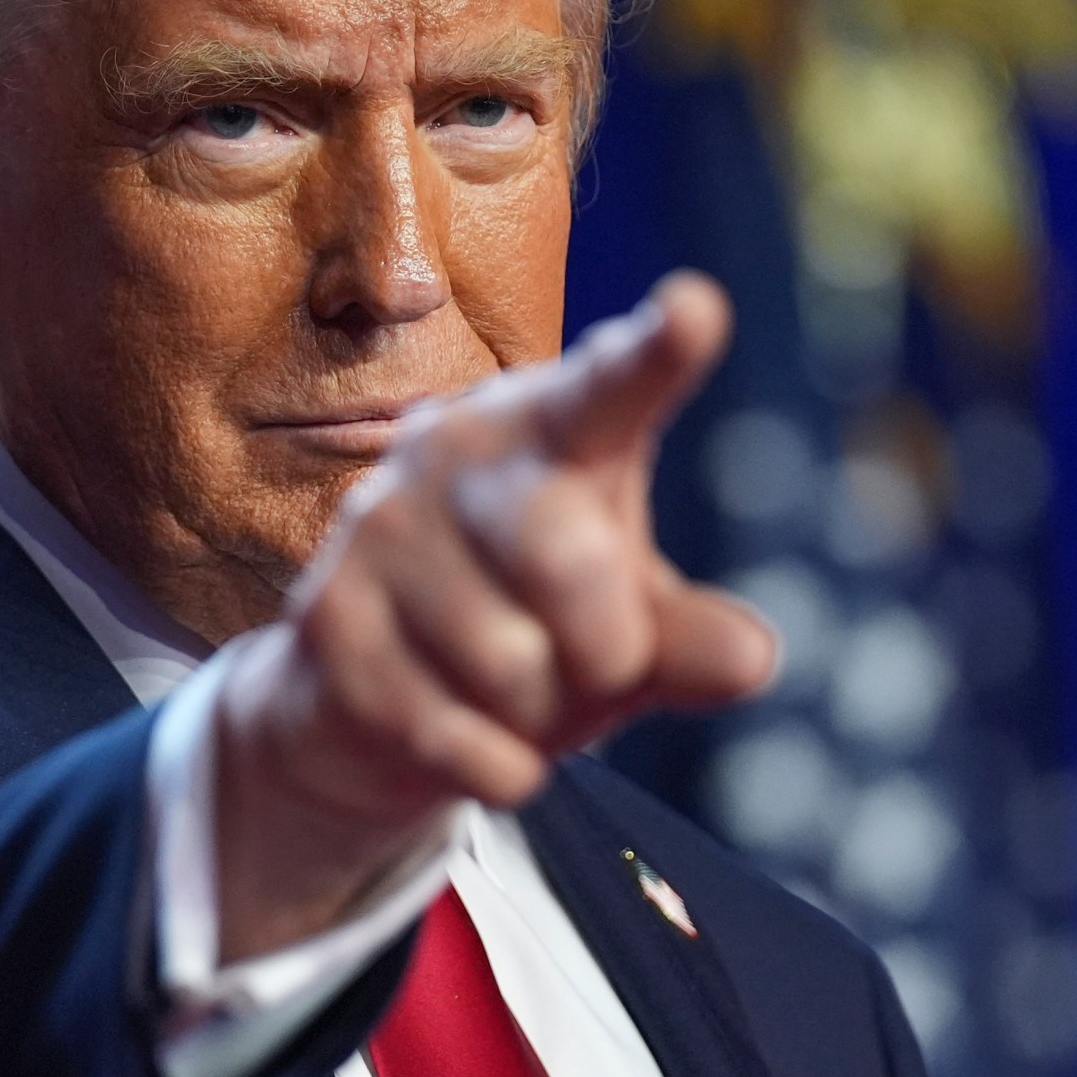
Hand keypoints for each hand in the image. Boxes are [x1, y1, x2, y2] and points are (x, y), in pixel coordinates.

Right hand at [209, 271, 778, 960]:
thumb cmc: (532, 635)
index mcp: (550, 425)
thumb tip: (750, 656)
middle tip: (594, 662)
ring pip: (511, 664)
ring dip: (537, 713)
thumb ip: (690, 638)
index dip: (655, 356)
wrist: (364, 707)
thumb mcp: (629, 631)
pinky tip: (469, 738)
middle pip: (569, 559)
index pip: (610, 389)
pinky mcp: (326, 620)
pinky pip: (454, 733)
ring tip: (505, 687)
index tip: (695, 311)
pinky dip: (494, 765)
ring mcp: (378, 528)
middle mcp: (455, 450)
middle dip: (607, 648)